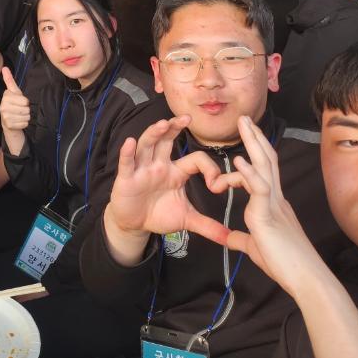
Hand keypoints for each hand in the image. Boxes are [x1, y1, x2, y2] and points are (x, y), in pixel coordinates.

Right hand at [0, 67, 29, 131]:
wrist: (8, 123)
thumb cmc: (13, 105)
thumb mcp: (14, 92)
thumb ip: (9, 80)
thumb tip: (4, 67)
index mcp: (6, 96)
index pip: (25, 100)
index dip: (25, 102)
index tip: (20, 102)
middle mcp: (3, 106)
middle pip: (26, 109)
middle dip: (26, 110)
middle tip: (20, 110)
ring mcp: (5, 116)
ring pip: (26, 116)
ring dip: (25, 117)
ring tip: (19, 116)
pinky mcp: (8, 125)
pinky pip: (24, 123)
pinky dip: (24, 124)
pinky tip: (18, 122)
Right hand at [106, 116, 230, 244]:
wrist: (134, 224)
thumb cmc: (158, 214)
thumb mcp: (187, 219)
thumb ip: (209, 226)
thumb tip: (231, 238)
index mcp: (176, 172)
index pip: (195, 160)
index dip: (209, 169)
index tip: (217, 185)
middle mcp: (159, 165)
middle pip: (167, 140)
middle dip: (176, 127)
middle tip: (187, 118)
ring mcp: (142, 169)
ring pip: (148, 146)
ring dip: (154, 134)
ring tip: (163, 124)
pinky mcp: (126, 178)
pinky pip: (127, 163)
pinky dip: (128, 153)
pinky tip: (130, 143)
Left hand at [215, 116, 320, 295]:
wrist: (305, 279)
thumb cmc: (284, 264)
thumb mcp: (255, 247)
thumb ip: (241, 238)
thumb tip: (228, 237)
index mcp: (272, 204)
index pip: (263, 172)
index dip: (253, 155)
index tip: (242, 142)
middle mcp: (275, 199)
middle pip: (266, 160)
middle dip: (254, 138)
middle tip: (244, 118)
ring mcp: (273, 204)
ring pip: (265, 167)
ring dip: (253, 144)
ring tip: (243, 124)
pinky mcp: (268, 215)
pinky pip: (259, 189)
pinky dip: (248, 172)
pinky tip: (238, 160)